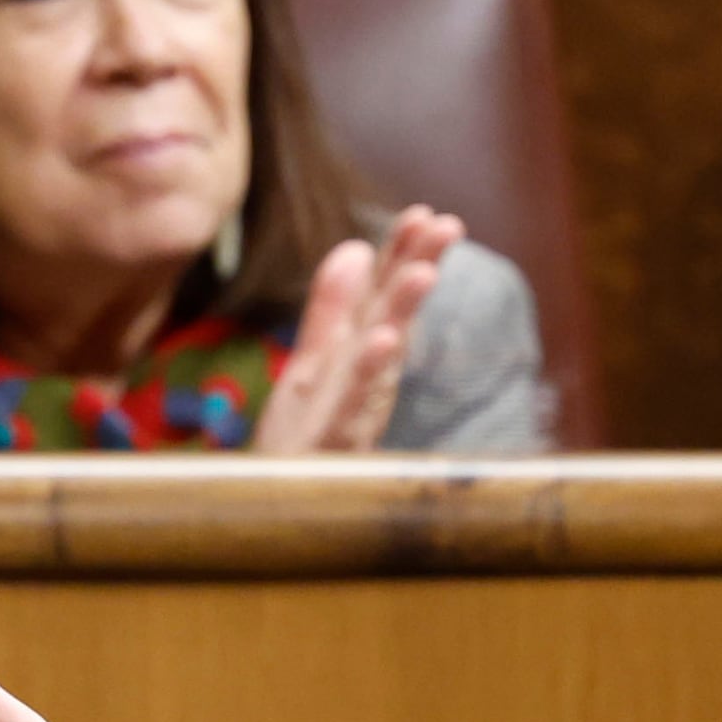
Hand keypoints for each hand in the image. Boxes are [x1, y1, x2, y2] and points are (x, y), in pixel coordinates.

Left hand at [252, 207, 458, 456]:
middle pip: (393, 314)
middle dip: (418, 267)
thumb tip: (356, 246)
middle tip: (448, 225)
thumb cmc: (300, 441)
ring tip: (424, 272)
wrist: (273, 509)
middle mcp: (366, 380)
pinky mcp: (333, 442)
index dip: (402, 253)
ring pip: (383, 356)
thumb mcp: (314, 363)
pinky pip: (353, 404)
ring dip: (404, 313)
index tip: (425, 212)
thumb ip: (332, 310)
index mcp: (360, 356)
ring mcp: (353, 410)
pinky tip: (384, 341)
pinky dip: (370, 373)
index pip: (384, 294)